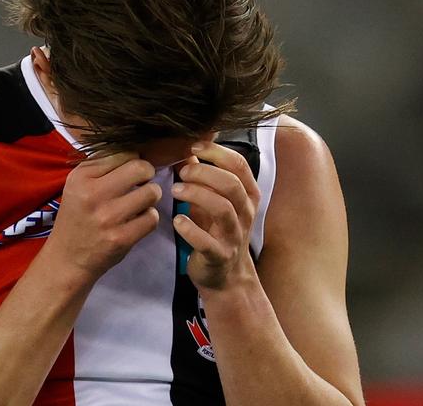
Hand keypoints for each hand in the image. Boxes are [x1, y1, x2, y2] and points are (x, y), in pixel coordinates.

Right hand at [46, 152, 161, 281]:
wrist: (66, 259)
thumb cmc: (76, 217)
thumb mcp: (77, 185)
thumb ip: (102, 166)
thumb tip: (136, 151)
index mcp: (81, 177)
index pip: (123, 153)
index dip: (132, 161)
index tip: (129, 172)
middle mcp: (93, 194)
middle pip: (141, 168)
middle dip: (147, 174)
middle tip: (142, 183)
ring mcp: (108, 217)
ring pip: (152, 192)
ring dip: (150, 197)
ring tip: (140, 203)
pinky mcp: (121, 238)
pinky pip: (152, 218)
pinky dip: (149, 218)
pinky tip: (137, 221)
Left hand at [172, 142, 259, 291]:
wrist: (224, 276)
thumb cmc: (216, 230)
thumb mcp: (214, 200)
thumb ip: (204, 176)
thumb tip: (186, 149)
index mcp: (247, 195)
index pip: (238, 165)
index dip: (216, 152)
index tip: (194, 147)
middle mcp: (245, 213)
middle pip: (231, 184)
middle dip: (204, 173)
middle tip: (182, 172)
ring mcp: (234, 236)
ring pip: (222, 209)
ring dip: (197, 195)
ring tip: (175, 190)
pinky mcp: (219, 256)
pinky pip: (207, 242)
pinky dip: (190, 230)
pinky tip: (177, 221)